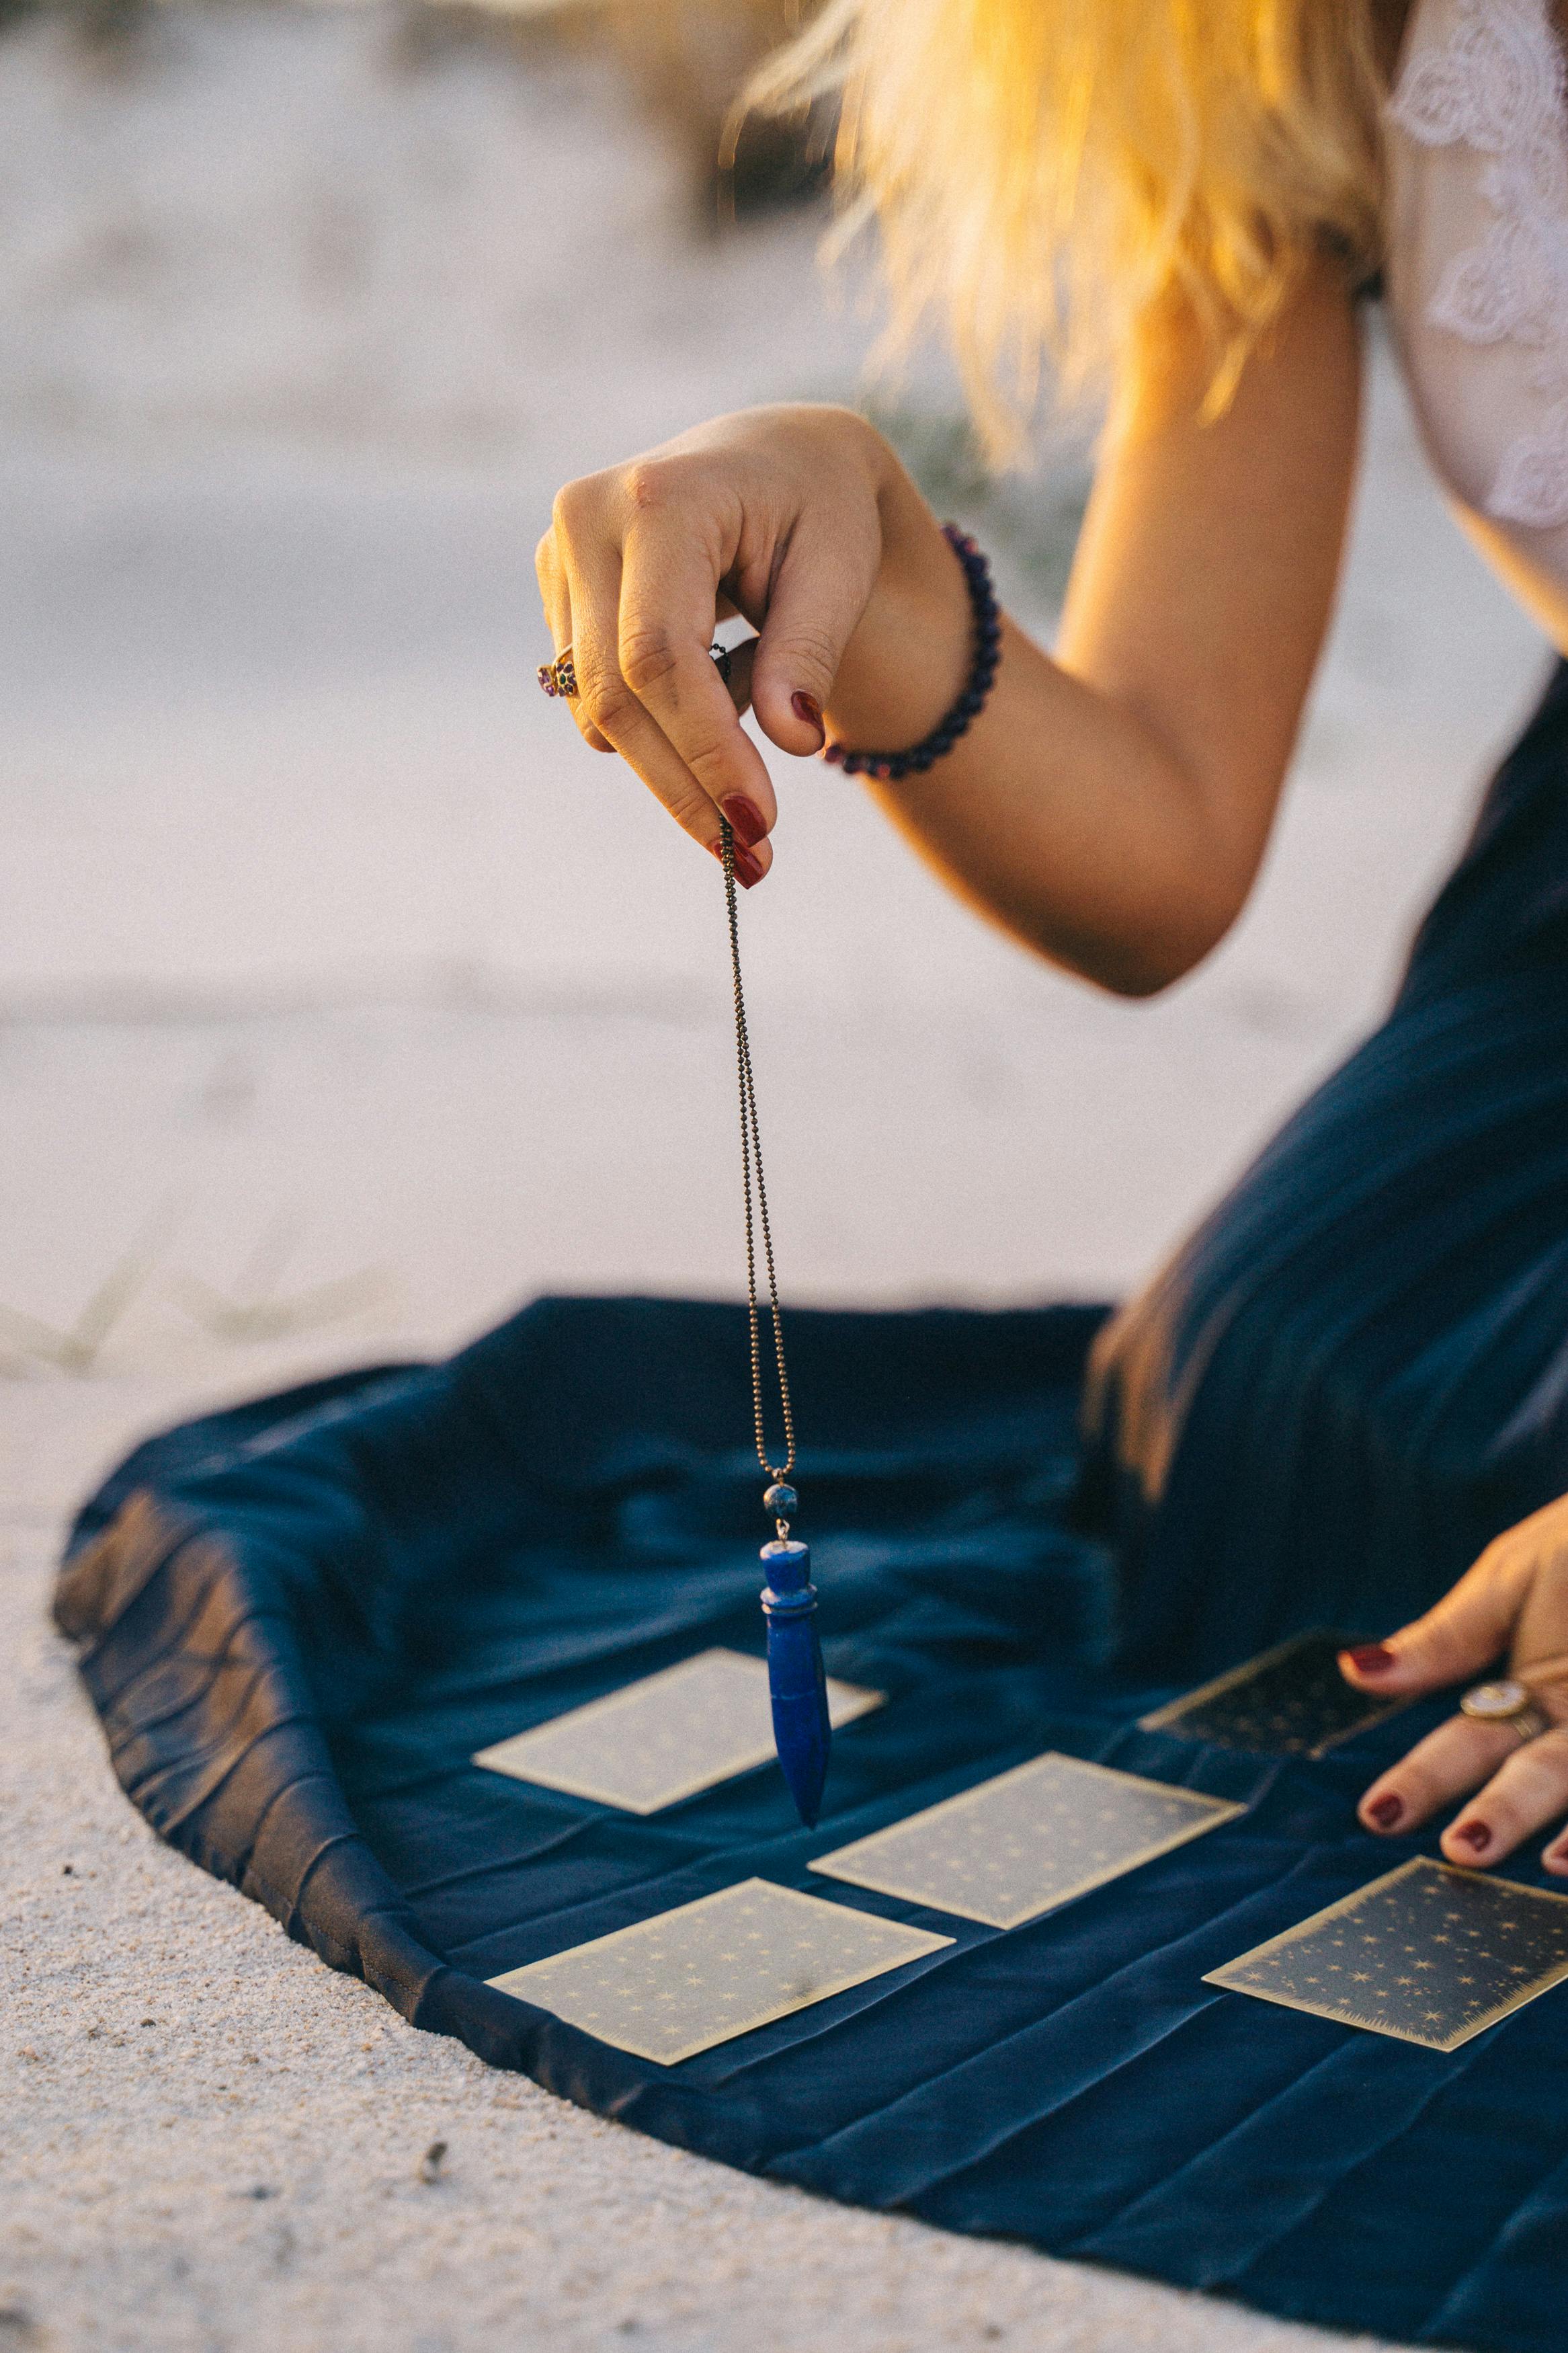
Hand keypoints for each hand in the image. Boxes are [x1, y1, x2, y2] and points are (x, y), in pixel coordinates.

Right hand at [535, 403, 965, 882]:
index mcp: (660, 499)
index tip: (760, 824)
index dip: (705, 750)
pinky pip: (596, 696)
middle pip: (617, 696)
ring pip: (598, 710)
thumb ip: (811, 651)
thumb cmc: (820, 506)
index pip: (662, 656)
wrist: (776, 456)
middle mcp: (587, 519)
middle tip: (751, 860)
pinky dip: (659, 728)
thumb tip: (790, 740)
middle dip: (686, 786)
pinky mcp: (556, 590)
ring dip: (675, 763)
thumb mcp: (841, 567)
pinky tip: (717, 696)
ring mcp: (560, 555)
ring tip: (756, 748)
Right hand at [1340, 1493, 1567, 1870]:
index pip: (1462, 1747)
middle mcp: (1566, 1724)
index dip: (1422, 1779)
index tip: (1379, 1812)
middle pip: (1530, 1778)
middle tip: (1460, 1848)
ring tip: (1546, 1863)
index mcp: (1519, 1693)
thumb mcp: (1509, 1578)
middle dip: (1496, 1815)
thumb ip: (1447, 1636)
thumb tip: (1359, 1672)